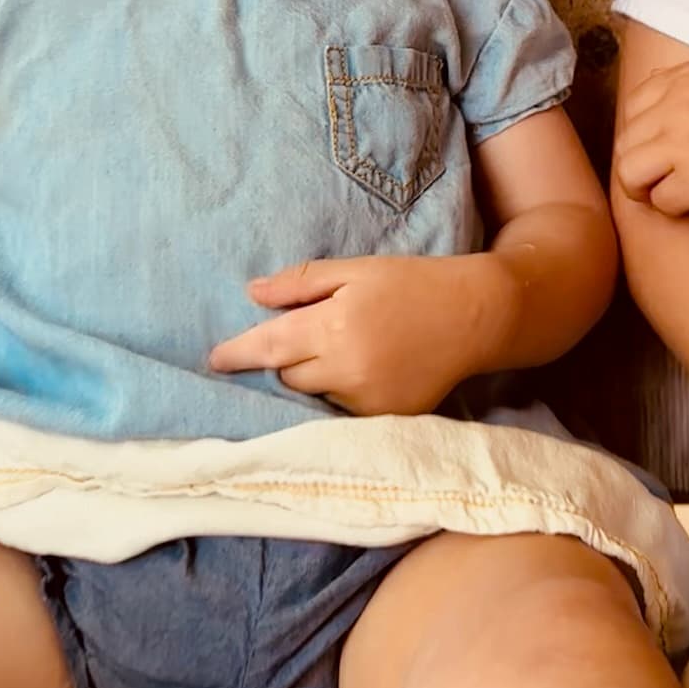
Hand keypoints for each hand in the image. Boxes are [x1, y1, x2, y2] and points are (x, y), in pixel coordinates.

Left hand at [209, 254, 502, 416]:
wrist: (474, 316)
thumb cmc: (412, 283)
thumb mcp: (357, 269)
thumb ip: (302, 282)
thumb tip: (252, 294)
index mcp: (333, 328)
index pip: (268, 348)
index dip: (237, 354)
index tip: (213, 360)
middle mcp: (345, 371)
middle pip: (287, 376)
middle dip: (285, 359)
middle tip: (304, 336)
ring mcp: (365, 401)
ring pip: (315, 396)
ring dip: (314, 376)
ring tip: (342, 349)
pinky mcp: (384, 418)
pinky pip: (342, 410)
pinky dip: (342, 392)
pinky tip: (363, 368)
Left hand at [614, 58, 688, 211]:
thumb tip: (674, 95)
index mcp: (684, 79)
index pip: (634, 105)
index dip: (643, 132)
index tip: (659, 148)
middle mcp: (674, 107)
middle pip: (627, 141)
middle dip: (638, 163)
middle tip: (659, 180)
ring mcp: (681, 143)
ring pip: (629, 173)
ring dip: (644, 189)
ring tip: (668, 196)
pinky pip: (660, 202)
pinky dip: (673, 209)